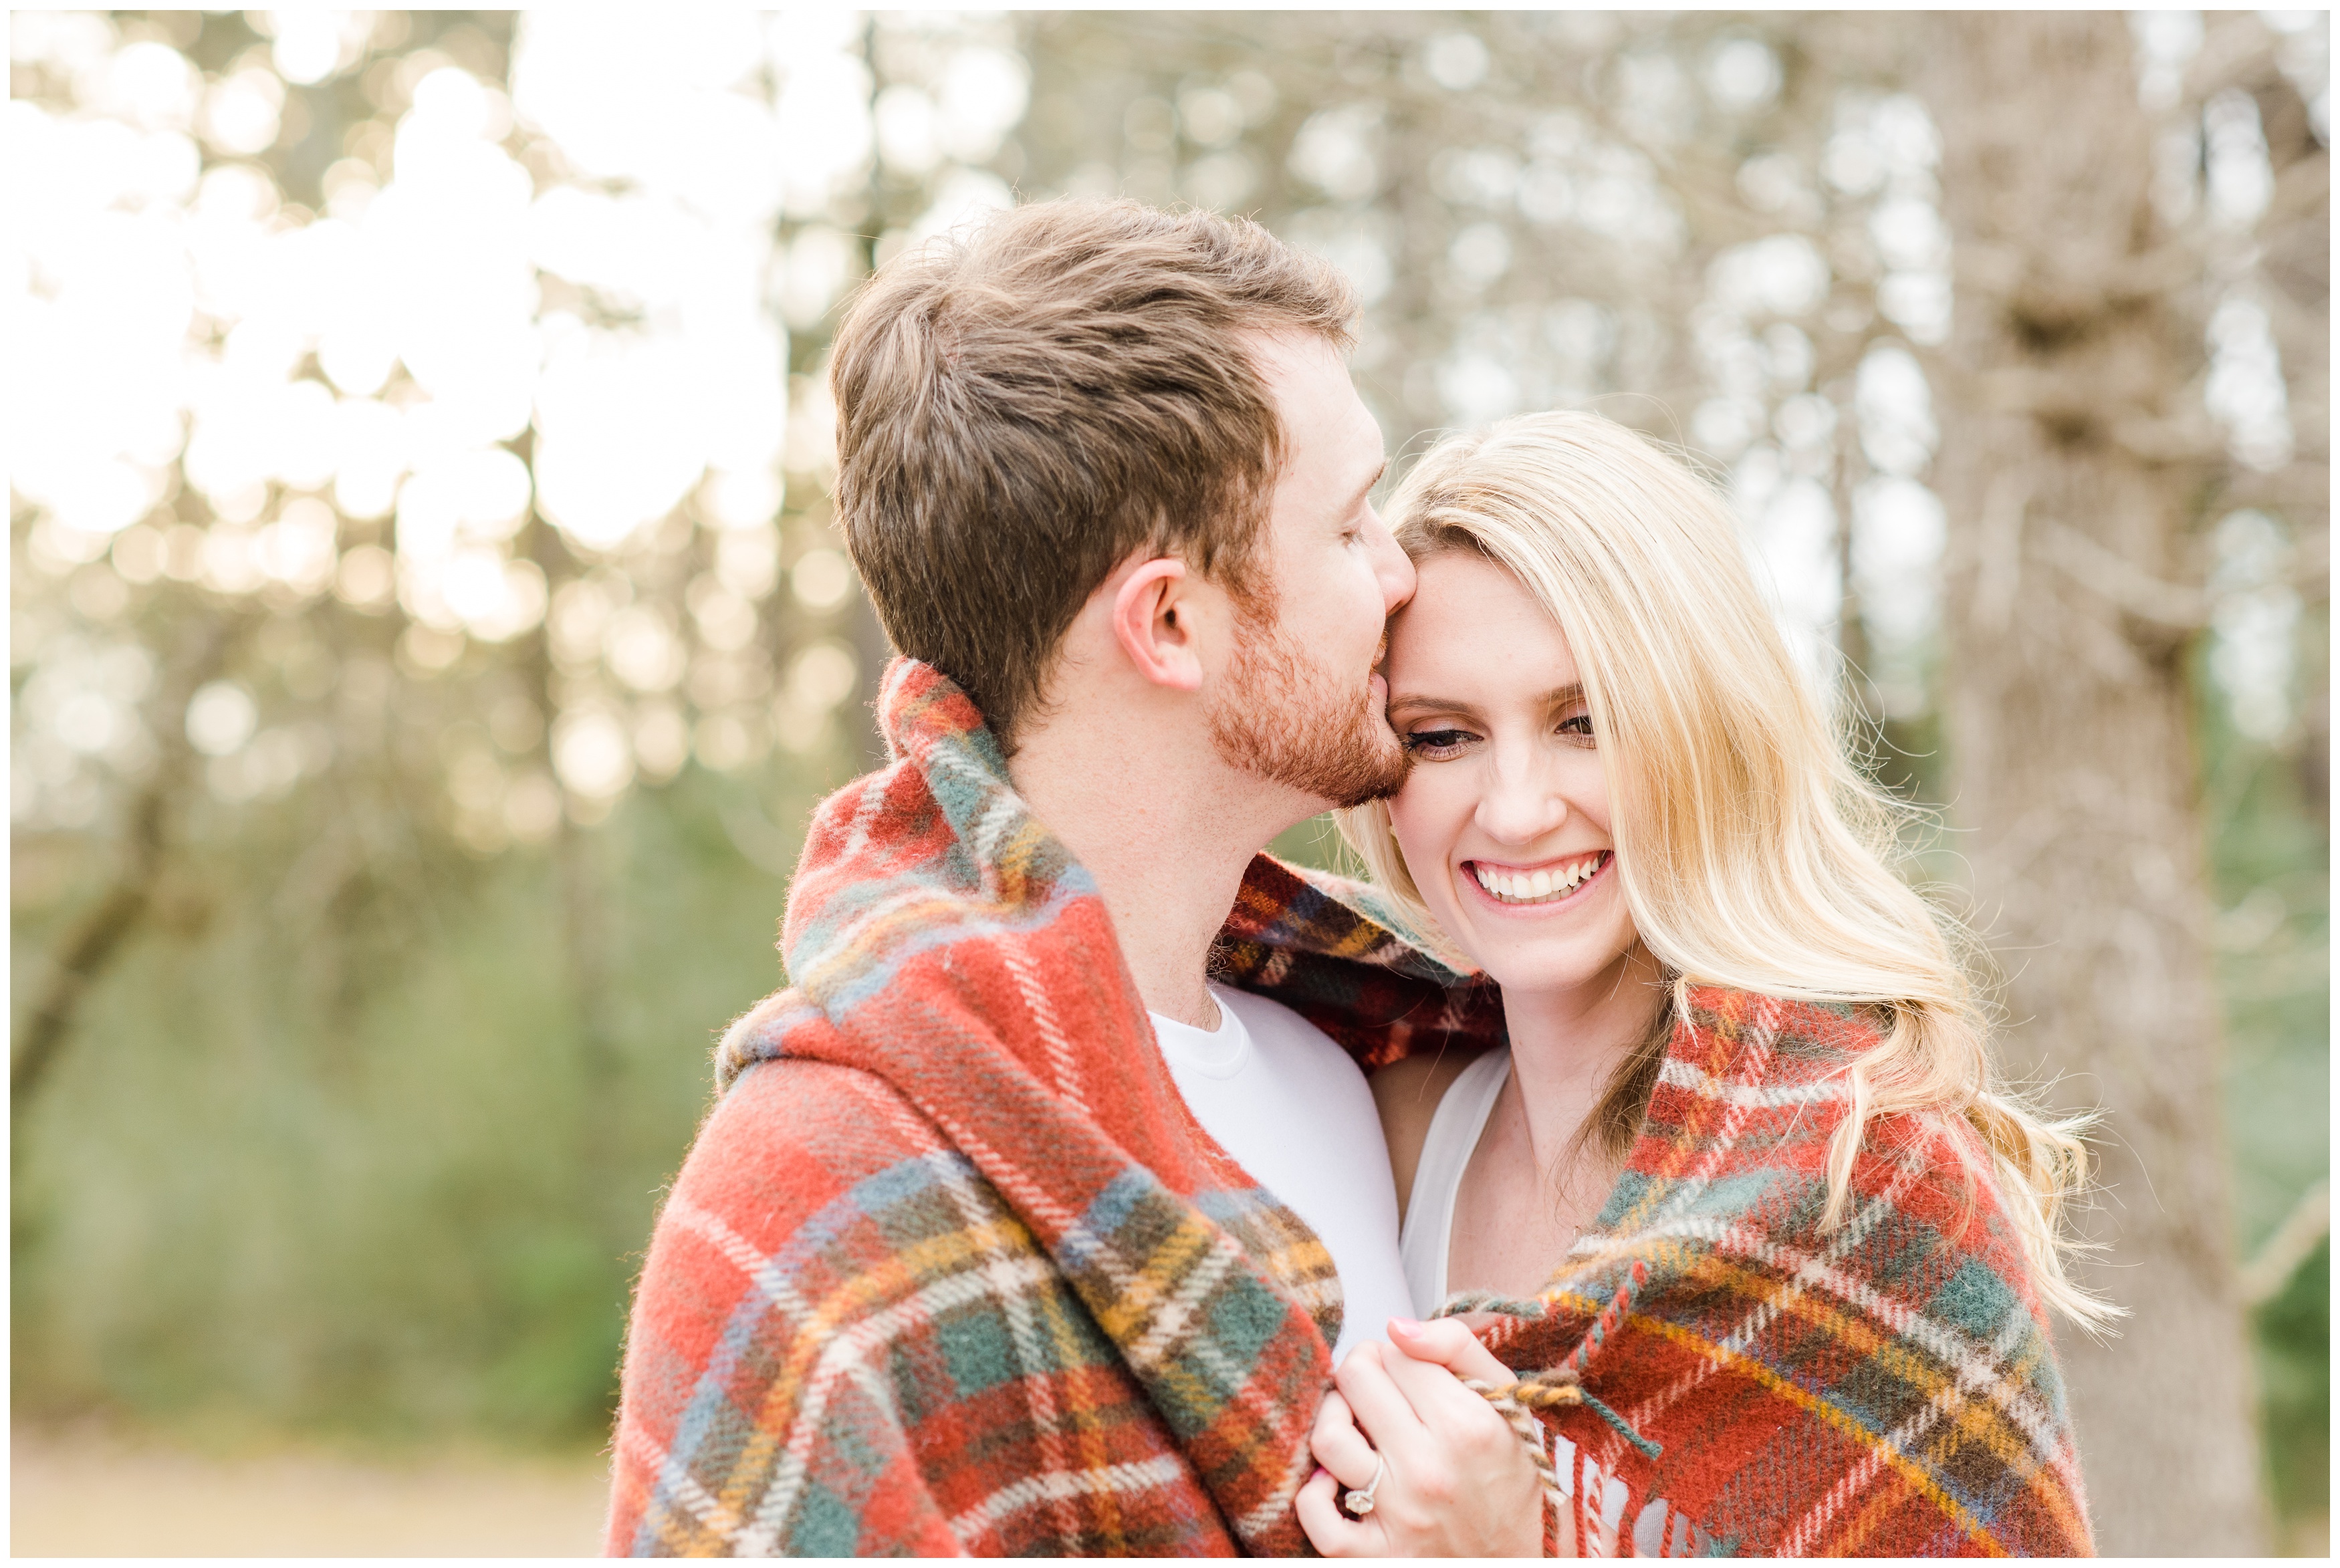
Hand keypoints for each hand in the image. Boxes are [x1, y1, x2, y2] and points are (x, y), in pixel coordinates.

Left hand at [1295, 1318, 1544, 1556]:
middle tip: (1377, 1387)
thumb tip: (1396, 1326)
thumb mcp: (1506, 1398)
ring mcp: (1400, 1515)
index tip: (1409, 1373)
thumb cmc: (1510, 1472)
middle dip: (1362, 1372)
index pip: (1396, 1353)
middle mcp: (1430, 1469)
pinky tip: (1334, 1479)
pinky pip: (1316, 1516)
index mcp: (1466, 1424)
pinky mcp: (1378, 1554)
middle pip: (1355, 1380)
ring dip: (1333, 1418)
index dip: (1398, 1354)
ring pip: (1327, 1438)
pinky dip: (1313, 1493)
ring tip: (1355, 1424)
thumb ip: (1456, 1346)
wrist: (1525, 1553)